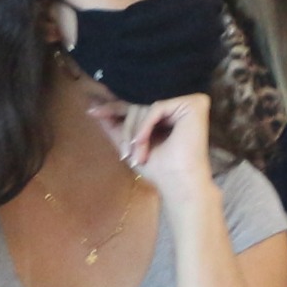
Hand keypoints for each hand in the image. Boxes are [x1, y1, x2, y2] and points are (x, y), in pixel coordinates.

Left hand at [88, 90, 212, 196]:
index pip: (136, 104)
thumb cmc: (158, 168)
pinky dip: (144, 127)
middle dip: (127, 130)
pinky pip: (156, 107)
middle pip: (138, 104)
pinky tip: (142, 143)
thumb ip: (115, 125)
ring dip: (135, 134)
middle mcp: (179, 103)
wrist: (177, 184)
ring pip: (145, 106)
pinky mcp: (194, 104)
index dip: (113, 108)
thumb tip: (92, 107)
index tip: (92, 112)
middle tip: (125, 155)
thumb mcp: (130, 143)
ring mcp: (188, 102)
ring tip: (137, 156)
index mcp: (168, 111)